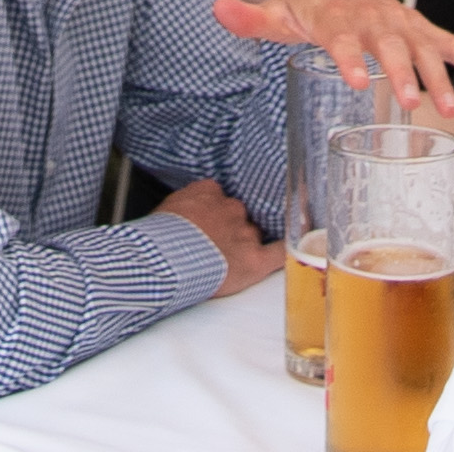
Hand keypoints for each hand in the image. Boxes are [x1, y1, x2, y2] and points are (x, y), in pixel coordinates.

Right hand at [158, 178, 280, 296]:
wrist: (166, 259)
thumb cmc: (158, 239)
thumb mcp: (166, 208)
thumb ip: (185, 203)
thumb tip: (186, 211)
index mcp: (209, 193)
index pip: (220, 198)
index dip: (216, 213)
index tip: (211, 223)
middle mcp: (231, 210)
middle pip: (240, 216)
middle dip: (231, 230)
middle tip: (216, 246)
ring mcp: (244, 234)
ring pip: (254, 235)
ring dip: (246, 245)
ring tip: (230, 261)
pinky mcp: (254, 260)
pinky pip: (279, 253)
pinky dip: (286, 251)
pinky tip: (295, 250)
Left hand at [210, 0, 453, 113]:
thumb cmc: (306, 8)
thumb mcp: (277, 14)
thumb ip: (249, 18)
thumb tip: (216, 10)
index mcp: (337, 17)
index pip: (341, 38)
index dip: (348, 57)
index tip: (357, 81)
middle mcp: (373, 19)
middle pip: (390, 45)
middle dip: (401, 72)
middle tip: (410, 102)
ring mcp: (401, 23)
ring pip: (424, 48)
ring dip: (439, 76)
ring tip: (449, 109)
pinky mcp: (420, 29)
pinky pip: (450, 43)